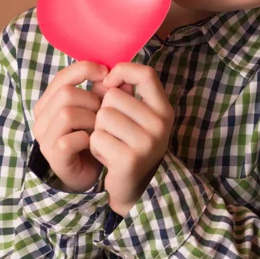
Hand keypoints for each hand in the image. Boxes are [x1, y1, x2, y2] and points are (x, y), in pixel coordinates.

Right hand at [32, 60, 110, 192]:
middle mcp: (42, 118)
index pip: (62, 76)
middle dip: (91, 100)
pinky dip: (87, 138)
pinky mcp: (54, 156)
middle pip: (66, 94)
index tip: (106, 73)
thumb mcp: (99, 108)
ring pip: (67, 114)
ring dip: (90, 119)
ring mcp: (45, 138)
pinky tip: (93, 142)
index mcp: (49, 102)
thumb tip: (121, 73)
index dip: (85, 70)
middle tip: (103, 112)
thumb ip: (107, 90)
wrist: (90, 171)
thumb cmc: (93, 135)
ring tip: (99, 127)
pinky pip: (70, 139)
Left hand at [89, 62, 174, 216]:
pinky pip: (96, 138)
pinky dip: (95, 146)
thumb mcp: (137, 117)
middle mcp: (159, 124)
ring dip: (98, 130)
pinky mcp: (128, 159)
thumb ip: (124, 93)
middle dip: (104, 111)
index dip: (123, 71)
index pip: (146, 74)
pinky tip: (107, 155)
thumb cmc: (132, 144)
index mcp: (163, 109)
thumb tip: (104, 76)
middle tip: (114, 130)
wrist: (136, 187)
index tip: (111, 81)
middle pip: (113, 97)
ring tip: (111, 142)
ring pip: (102, 116)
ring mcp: (146, 142)